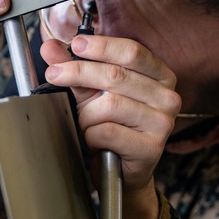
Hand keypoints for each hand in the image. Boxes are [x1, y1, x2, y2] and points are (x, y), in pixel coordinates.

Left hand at [41, 34, 180, 218]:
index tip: (76, 45)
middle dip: (79, 73)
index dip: (102, 46)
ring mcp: (163, 123)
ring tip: (86, 123)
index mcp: (161, 76)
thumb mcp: (93, 93)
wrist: (122, 172)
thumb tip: (51, 47)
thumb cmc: (113, 127)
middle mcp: (167, 97)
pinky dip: (92, 135)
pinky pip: (107, 131)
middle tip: (54, 74)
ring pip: (108, 105)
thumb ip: (76, 68)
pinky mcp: (151, 147)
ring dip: (86, 114)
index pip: (132, 52)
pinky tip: (96, 140)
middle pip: (116, 75)